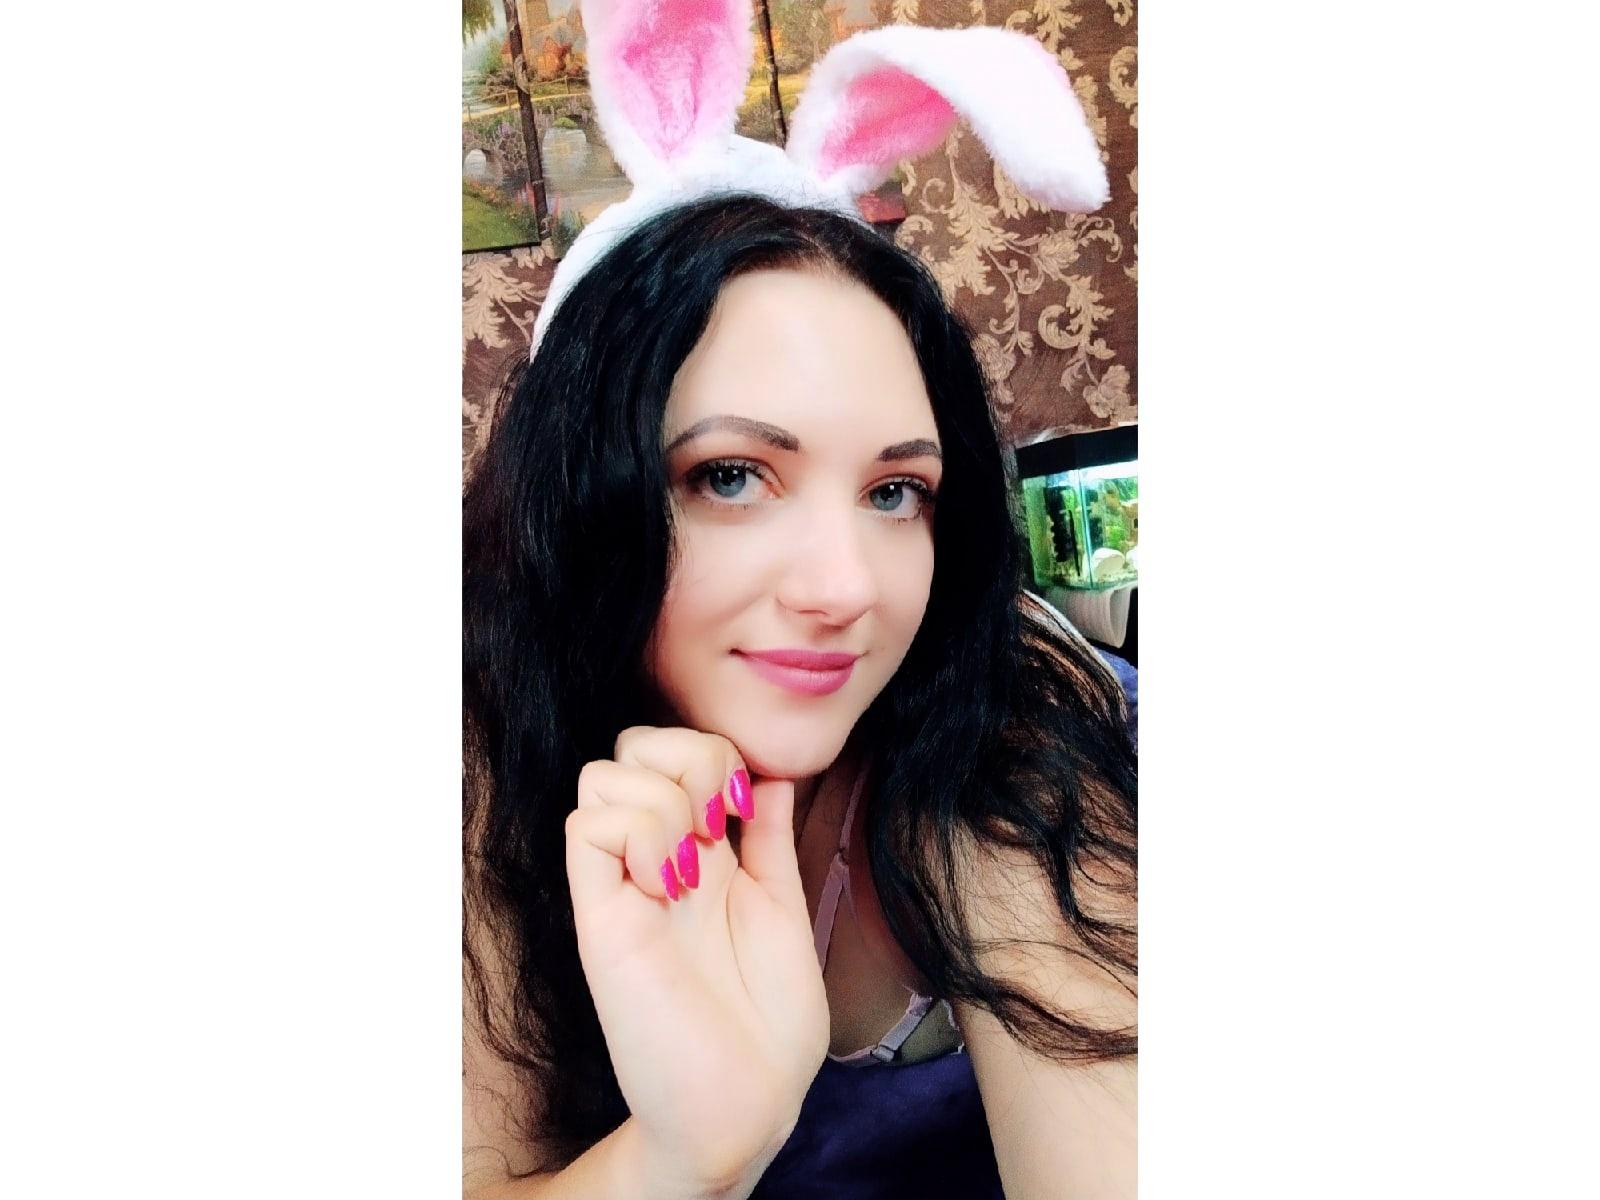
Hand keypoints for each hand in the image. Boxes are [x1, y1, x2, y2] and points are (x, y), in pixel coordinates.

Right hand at [565, 726, 829, 1194]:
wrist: (748, 1101)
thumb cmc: (770, 1023)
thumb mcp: (783, 909)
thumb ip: (770, 841)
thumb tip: (772, 774)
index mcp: (701, 854)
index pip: (676, 752)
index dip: (714, 753)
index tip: (743, 808)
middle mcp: (655, 859)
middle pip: (631, 746)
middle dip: (684, 756)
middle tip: (715, 824)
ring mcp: (622, 885)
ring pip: (600, 776)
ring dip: (662, 801)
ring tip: (688, 868)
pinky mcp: (600, 918)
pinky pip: (586, 828)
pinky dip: (634, 832)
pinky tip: (666, 883)